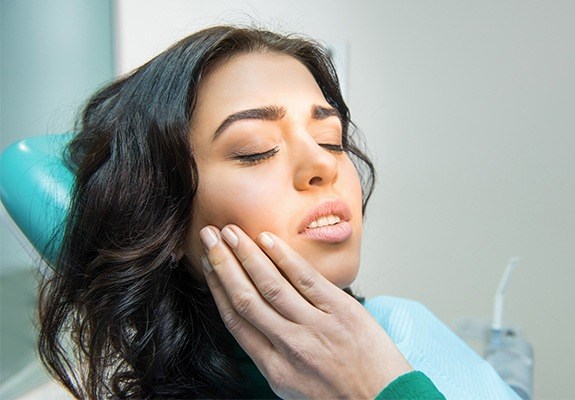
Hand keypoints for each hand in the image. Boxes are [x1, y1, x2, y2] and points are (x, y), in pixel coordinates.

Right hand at [199, 225, 411, 398]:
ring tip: (231, 232)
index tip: (208, 266)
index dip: (217, 289)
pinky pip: (305, 279)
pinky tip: (267, 239)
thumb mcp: (294, 386)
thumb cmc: (339, 395)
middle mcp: (289, 346)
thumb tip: (253, 321)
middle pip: (246, 298)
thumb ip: (271, 355)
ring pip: (270, 285)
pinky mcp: (340, 311)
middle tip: (209, 237)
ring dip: (246, 255)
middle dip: (223, 264)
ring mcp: (315, 327)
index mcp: (274, 368)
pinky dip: (284, 258)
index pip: (236, 321)